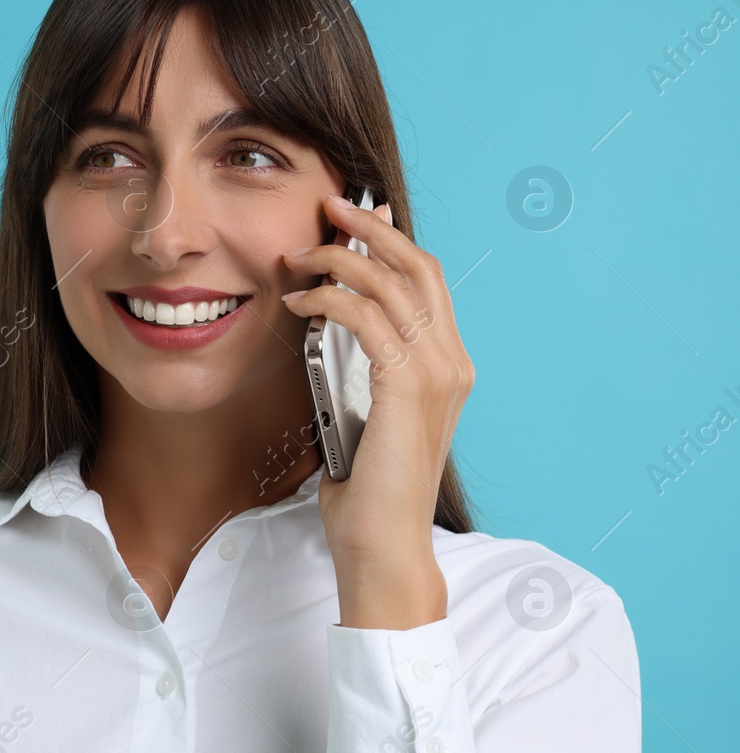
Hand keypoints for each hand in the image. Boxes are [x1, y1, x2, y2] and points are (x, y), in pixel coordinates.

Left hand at [280, 194, 474, 629]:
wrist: (384, 545)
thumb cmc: (368, 491)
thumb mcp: (366, 416)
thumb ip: (362, 373)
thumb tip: (328, 332)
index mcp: (448, 366)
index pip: (427, 282)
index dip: (391, 242)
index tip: (351, 219)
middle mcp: (452, 362)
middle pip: (419, 266)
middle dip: (372, 228)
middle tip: (329, 207)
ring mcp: (437, 373)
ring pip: (392, 284)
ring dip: (341, 259)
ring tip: (300, 255)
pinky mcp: (407, 388)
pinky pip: (367, 319)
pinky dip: (331, 299)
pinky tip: (301, 301)